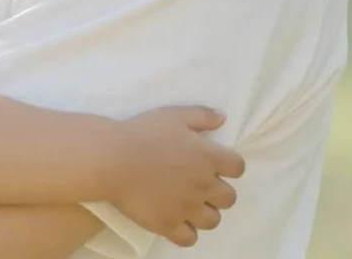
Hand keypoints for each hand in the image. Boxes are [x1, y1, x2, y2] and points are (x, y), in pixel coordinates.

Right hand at [107, 105, 243, 247]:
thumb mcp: (173, 115)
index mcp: (208, 157)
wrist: (113, 158)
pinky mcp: (169, 225)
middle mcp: (204, 185)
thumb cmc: (143, 133)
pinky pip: (190, 238)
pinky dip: (186, 230)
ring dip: (204, 211)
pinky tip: (175, 218)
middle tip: (199, 183)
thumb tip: (223, 117)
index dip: (229, 165)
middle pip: (229, 198)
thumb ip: (201, 115)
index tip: (214, 162)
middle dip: (218, 191)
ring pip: (213, 220)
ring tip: (187, 202)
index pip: (238, 167)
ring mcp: (188, 208)